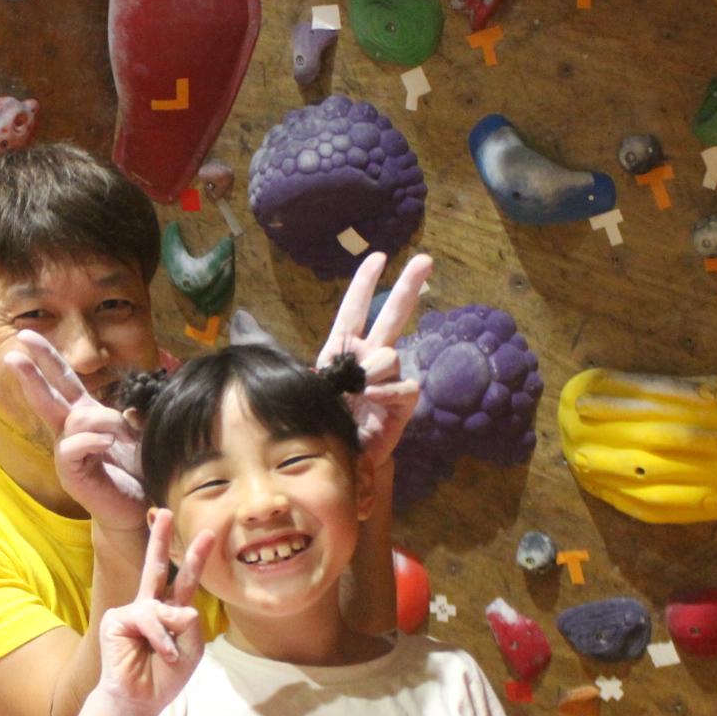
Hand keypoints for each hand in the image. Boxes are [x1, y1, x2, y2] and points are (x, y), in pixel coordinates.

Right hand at [4, 330, 147, 530]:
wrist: (135, 509)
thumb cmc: (136, 471)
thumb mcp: (138, 436)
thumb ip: (132, 416)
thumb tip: (131, 409)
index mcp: (84, 415)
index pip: (63, 379)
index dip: (47, 357)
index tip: (26, 335)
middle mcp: (69, 431)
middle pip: (47, 395)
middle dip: (31, 372)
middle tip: (12, 353)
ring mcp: (67, 452)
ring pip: (73, 418)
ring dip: (102, 420)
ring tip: (121, 434)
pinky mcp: (70, 472)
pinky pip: (74, 446)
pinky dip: (93, 440)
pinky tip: (106, 445)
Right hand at [97, 510, 213, 715]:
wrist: (139, 700)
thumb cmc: (164, 676)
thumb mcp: (190, 649)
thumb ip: (189, 624)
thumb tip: (181, 606)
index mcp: (170, 612)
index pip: (183, 580)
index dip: (194, 558)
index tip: (206, 534)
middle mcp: (149, 606)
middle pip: (155, 566)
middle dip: (159, 539)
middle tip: (163, 511)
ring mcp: (131, 611)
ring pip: (161, 605)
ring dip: (171, 631)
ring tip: (170, 655)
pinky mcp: (116, 619)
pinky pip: (148, 618)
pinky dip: (159, 637)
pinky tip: (161, 653)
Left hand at [314, 253, 432, 466]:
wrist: (341, 458)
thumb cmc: (323, 421)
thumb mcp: (305, 388)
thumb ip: (310, 364)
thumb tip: (291, 337)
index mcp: (343, 349)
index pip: (355, 309)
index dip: (365, 283)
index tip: (378, 257)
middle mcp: (370, 358)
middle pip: (391, 314)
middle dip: (407, 286)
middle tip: (425, 259)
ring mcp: (388, 378)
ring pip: (390, 355)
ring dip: (374, 370)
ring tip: (360, 391)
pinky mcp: (403, 401)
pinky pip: (402, 386)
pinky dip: (387, 391)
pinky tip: (373, 400)